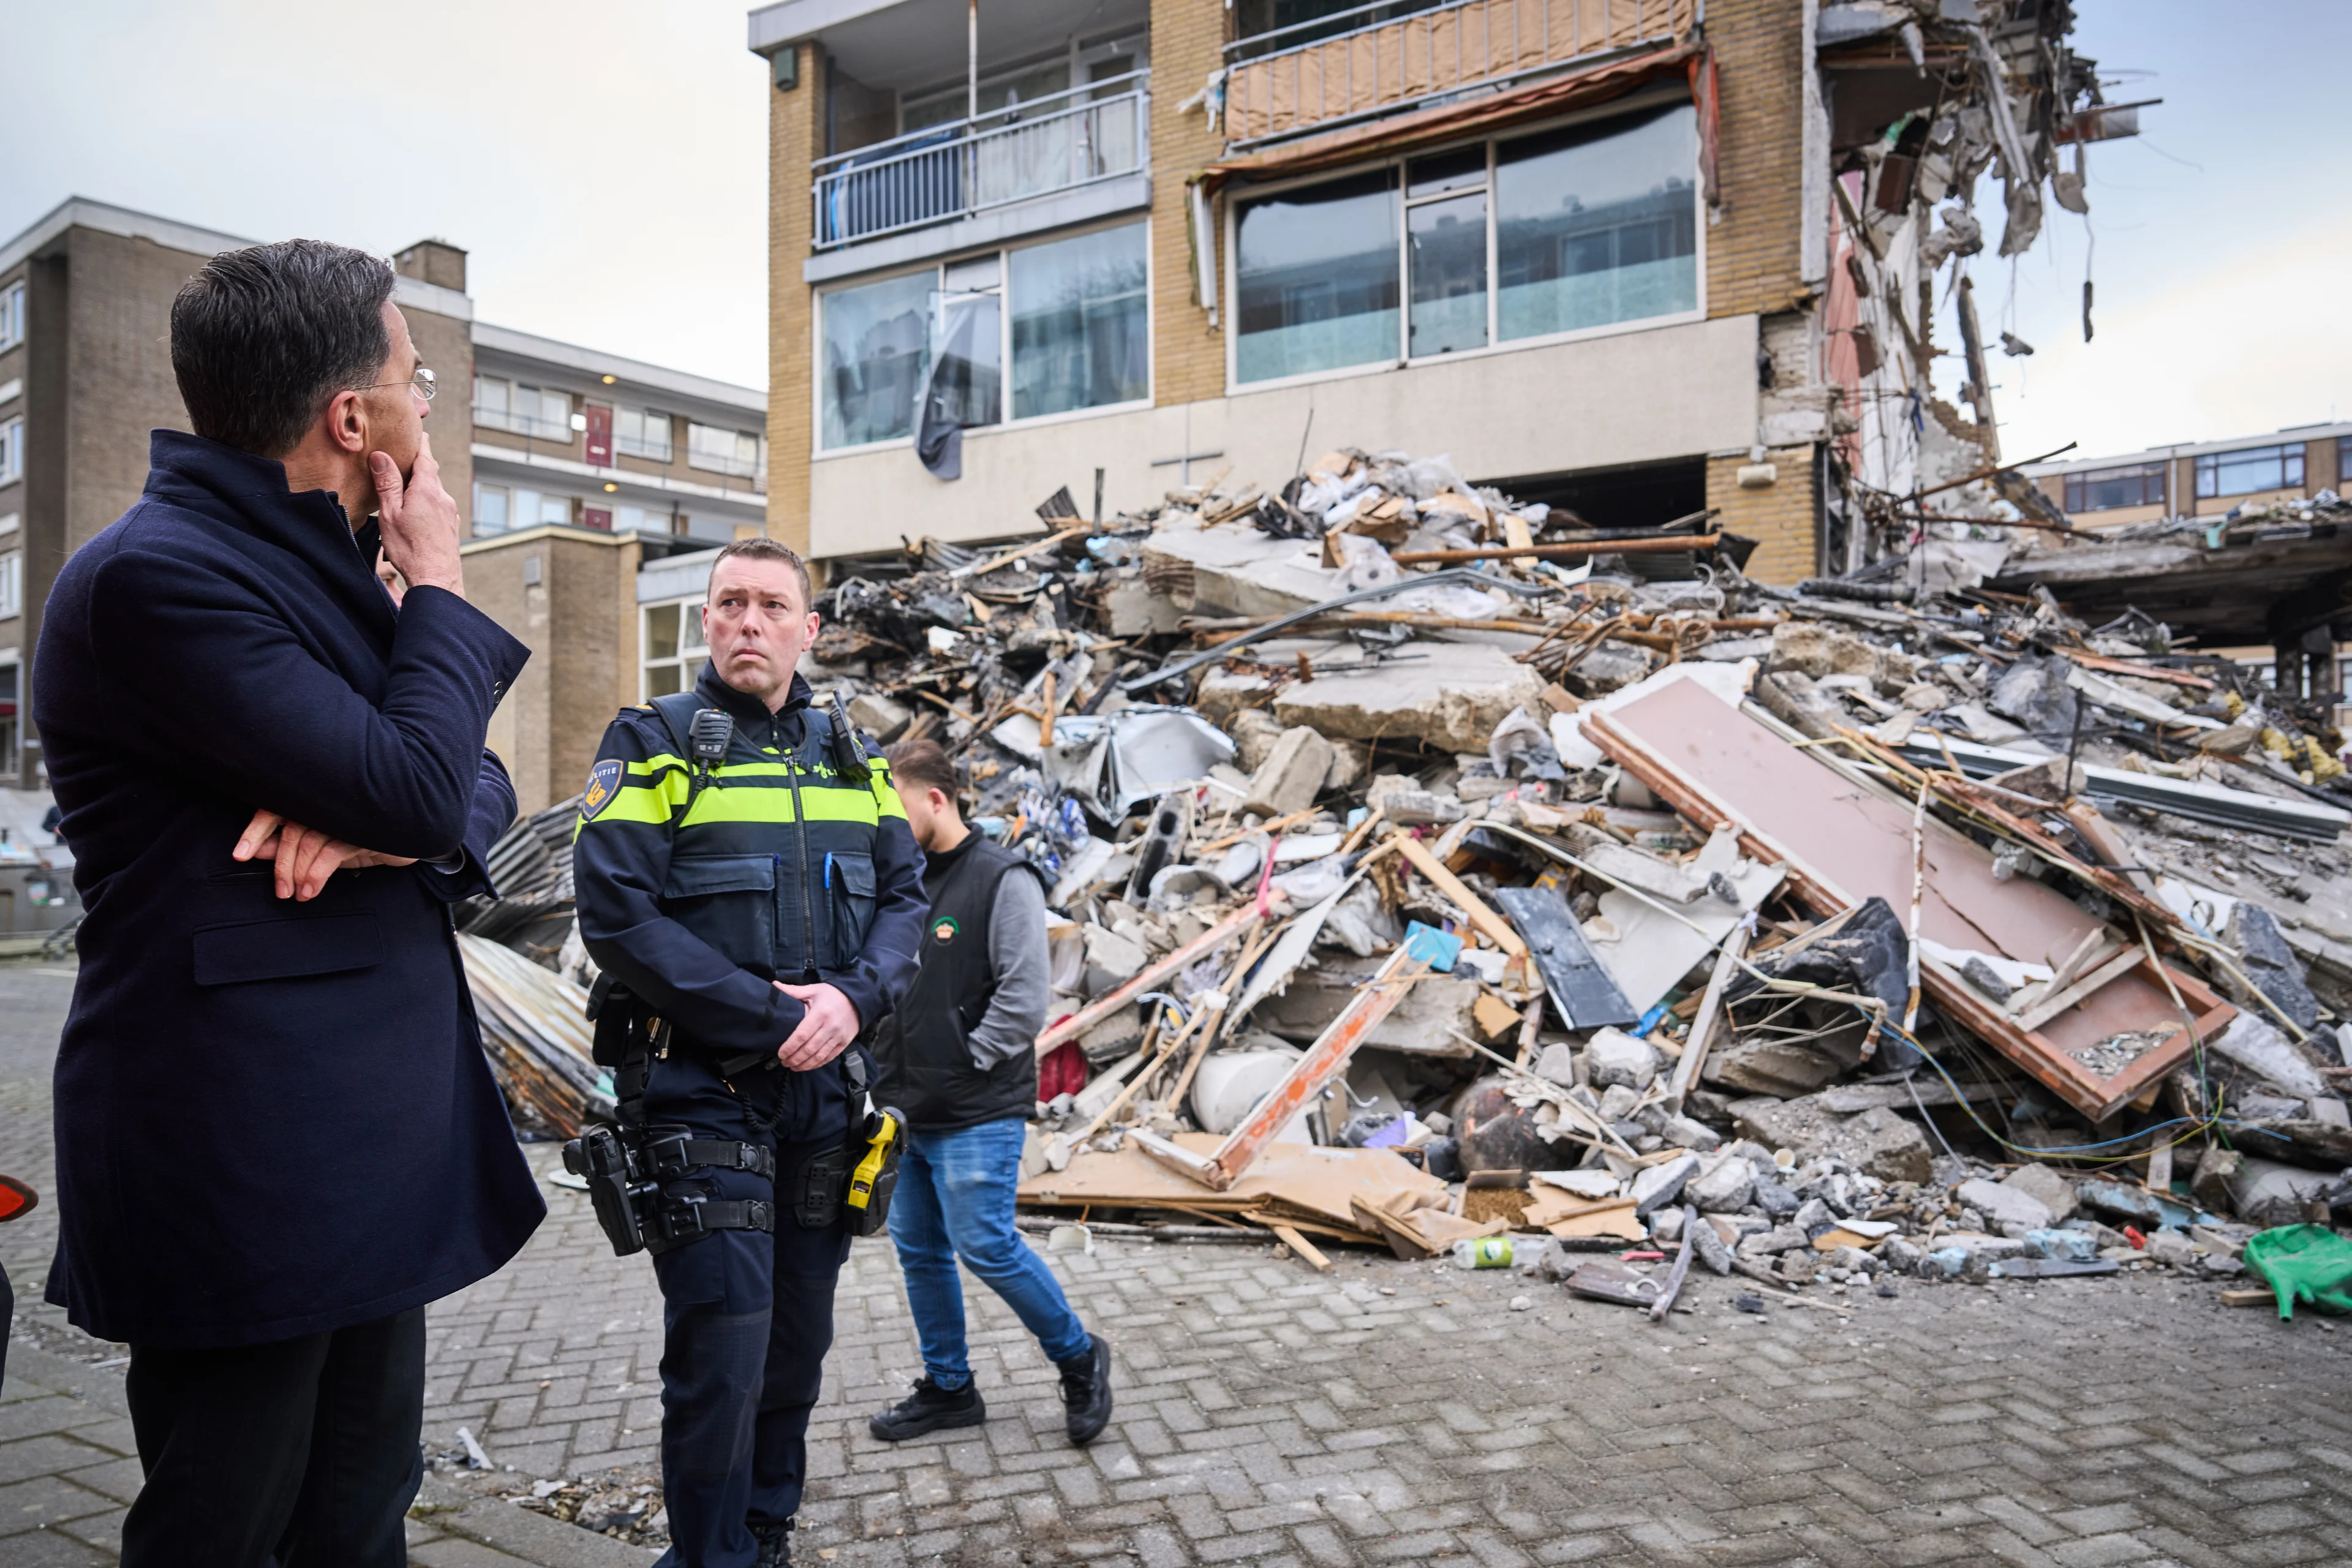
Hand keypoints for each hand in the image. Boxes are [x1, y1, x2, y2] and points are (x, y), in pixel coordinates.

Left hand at [234, 808, 418, 901]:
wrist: (408, 837)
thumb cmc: (362, 839)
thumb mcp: (321, 848)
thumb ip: (291, 847)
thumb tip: (259, 851)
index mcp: (312, 803)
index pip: (277, 810)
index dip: (256, 830)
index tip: (240, 855)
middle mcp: (326, 804)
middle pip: (291, 829)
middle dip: (281, 864)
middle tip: (279, 891)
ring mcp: (344, 814)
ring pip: (309, 841)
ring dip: (299, 872)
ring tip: (297, 894)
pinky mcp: (362, 828)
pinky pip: (331, 851)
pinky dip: (317, 874)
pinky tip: (311, 890)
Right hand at [371, 433, 463, 598]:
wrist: (437, 579)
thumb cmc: (411, 550)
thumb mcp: (391, 514)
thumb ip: (387, 484)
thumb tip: (381, 456)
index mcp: (427, 490)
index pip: (425, 456)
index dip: (420, 443)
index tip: (417, 432)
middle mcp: (443, 498)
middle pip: (430, 472)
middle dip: (419, 462)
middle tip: (406, 454)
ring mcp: (450, 512)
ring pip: (435, 489)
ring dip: (422, 483)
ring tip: (406, 483)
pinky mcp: (451, 525)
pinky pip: (439, 504)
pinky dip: (428, 499)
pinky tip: (417, 509)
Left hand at [773, 981, 860, 1070]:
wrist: (859, 998)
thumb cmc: (833, 994)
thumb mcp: (814, 990)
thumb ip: (793, 991)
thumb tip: (774, 985)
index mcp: (820, 1013)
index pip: (802, 1035)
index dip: (790, 1047)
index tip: (780, 1053)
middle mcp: (830, 1027)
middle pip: (809, 1049)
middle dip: (794, 1058)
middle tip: (784, 1062)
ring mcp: (838, 1036)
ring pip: (819, 1056)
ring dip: (804, 1064)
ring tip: (793, 1067)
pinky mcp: (844, 1042)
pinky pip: (829, 1057)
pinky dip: (817, 1064)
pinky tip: (807, 1066)